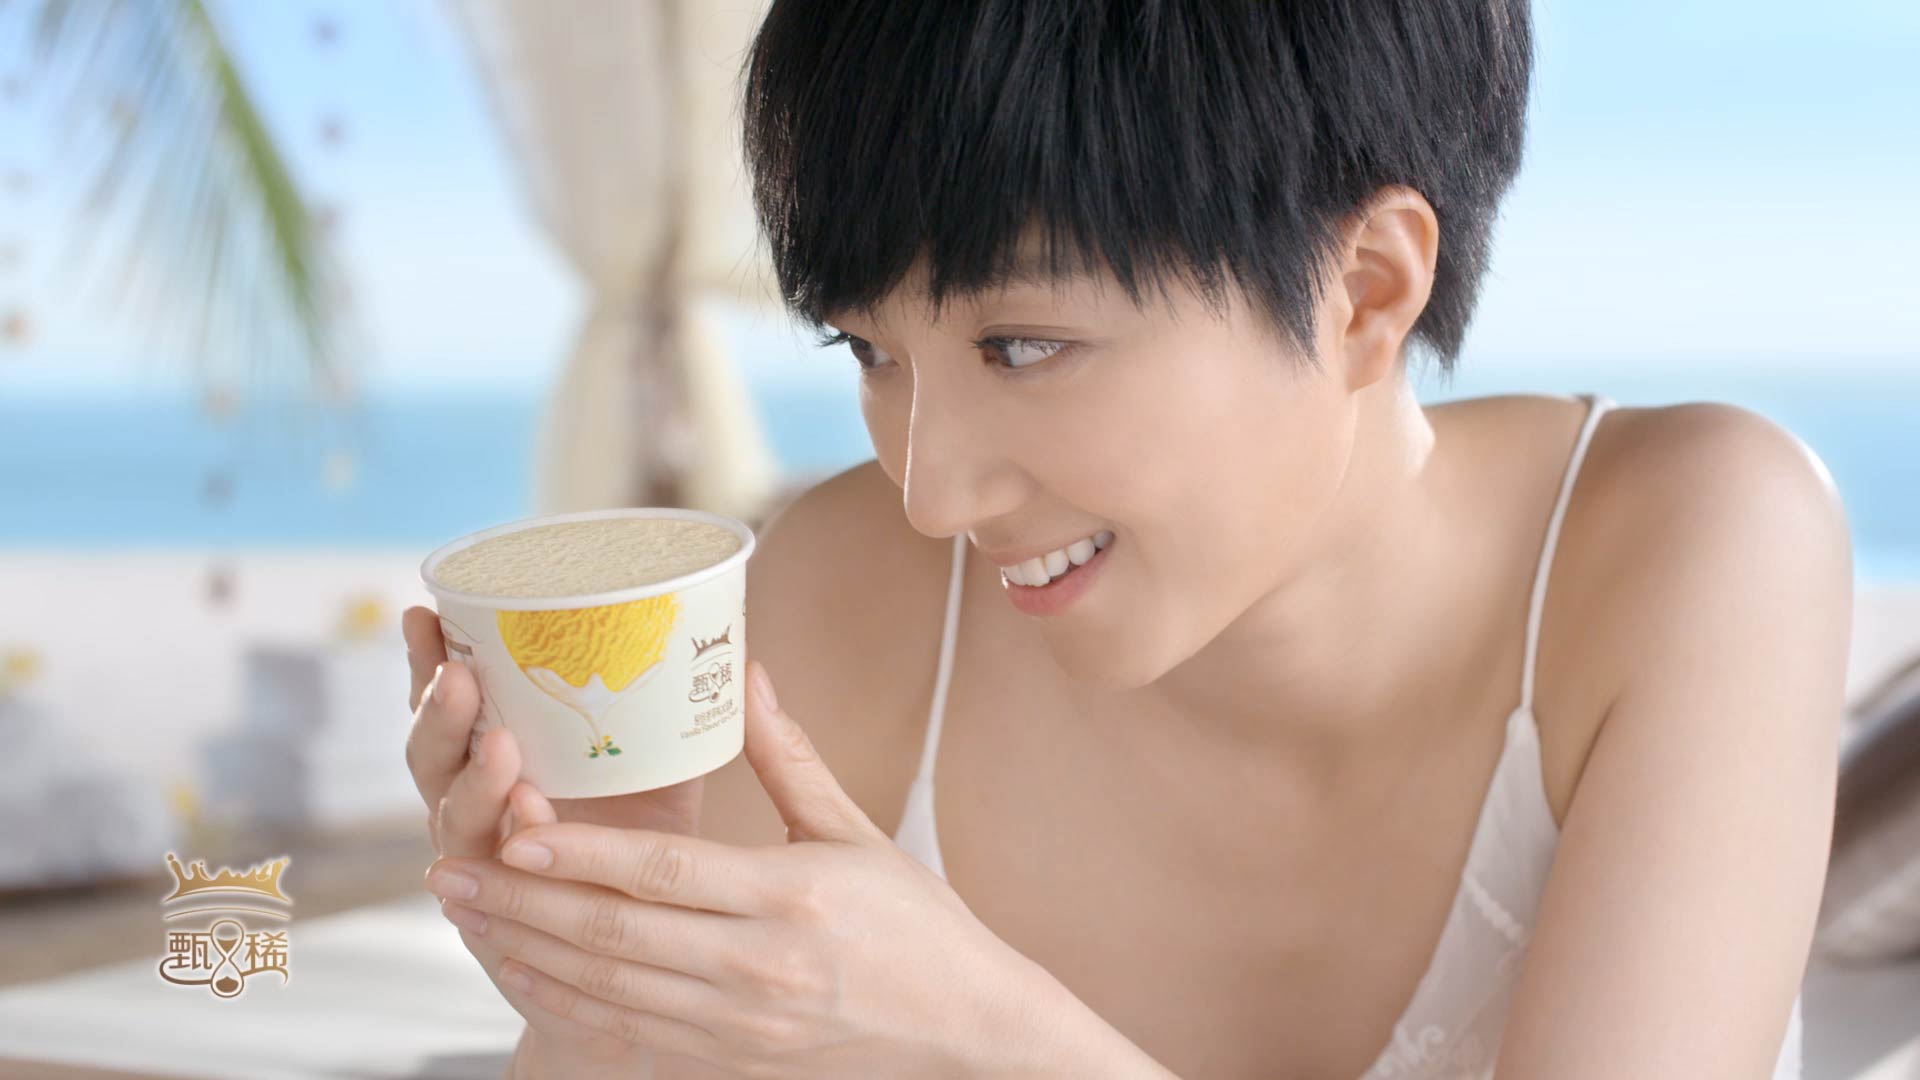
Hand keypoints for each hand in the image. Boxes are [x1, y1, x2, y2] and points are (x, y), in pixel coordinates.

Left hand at [423, 659, 1065, 1079]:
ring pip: (607, 987)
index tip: (514, 827)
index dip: (580, 854)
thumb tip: (744, 672)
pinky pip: (629, 1032)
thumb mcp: (856, 831)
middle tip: (448, 870)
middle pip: (615, 935)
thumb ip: (790, 756)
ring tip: (466, 914)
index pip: (665, 873)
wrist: (966, 1031)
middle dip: (521, 902)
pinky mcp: (731, 1058)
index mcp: (792, 897)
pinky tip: (524, 973)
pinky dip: (566, 1004)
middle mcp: (758, 966)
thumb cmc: (918, 923)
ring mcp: (740, 1023)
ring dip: (526, 952)